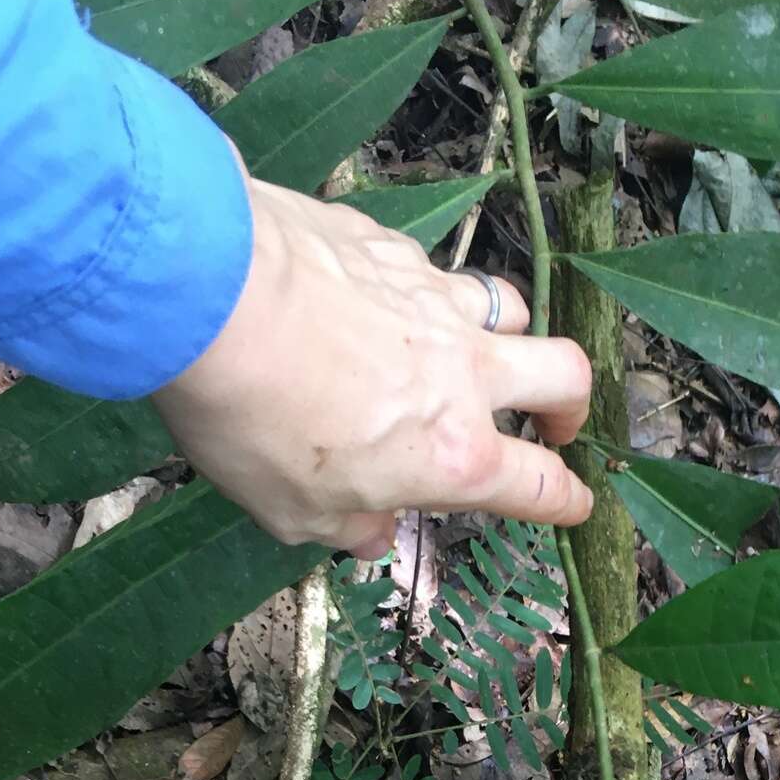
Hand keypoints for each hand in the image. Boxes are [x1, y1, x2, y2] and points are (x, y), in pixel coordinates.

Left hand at [151, 174, 592, 558]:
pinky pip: (431, 270)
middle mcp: (464, 373)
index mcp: (452, 456)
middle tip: (550, 420)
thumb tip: (374, 533)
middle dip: (570, 406)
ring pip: (509, 307)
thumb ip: (347, 526)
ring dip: (505, 334)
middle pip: (564, 377)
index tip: (575, 504)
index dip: (567, 501)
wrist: (205, 292)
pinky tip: (378, 301)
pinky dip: (423, 292)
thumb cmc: (249, 420)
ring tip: (471, 351)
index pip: (539, 486)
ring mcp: (434, 298)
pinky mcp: (391, 246)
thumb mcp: (292, 511)